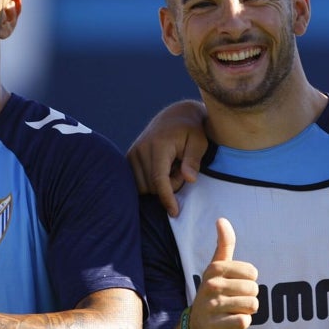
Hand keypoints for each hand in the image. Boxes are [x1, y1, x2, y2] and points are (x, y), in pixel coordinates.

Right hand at [126, 100, 207, 216]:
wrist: (175, 116)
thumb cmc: (192, 130)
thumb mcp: (200, 142)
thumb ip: (194, 160)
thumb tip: (189, 178)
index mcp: (158, 145)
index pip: (159, 179)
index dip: (167, 198)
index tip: (174, 212)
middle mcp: (141, 149)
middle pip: (151, 186)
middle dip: (168, 187)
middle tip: (182, 172)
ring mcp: (132, 153)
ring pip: (142, 186)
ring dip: (158, 186)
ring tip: (171, 169)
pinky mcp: (128, 158)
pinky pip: (136, 181)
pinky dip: (149, 182)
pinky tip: (161, 170)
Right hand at [186, 218, 257, 328]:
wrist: (196, 324)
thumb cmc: (213, 291)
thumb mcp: (216, 267)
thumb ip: (223, 244)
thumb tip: (221, 219)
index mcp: (214, 268)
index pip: (252, 272)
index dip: (249, 280)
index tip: (235, 284)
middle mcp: (211, 285)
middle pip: (254, 289)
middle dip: (249, 297)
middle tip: (233, 299)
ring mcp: (212, 306)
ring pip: (252, 306)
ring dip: (246, 310)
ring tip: (231, 310)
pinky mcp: (215, 324)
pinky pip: (244, 322)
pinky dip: (242, 323)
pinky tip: (229, 320)